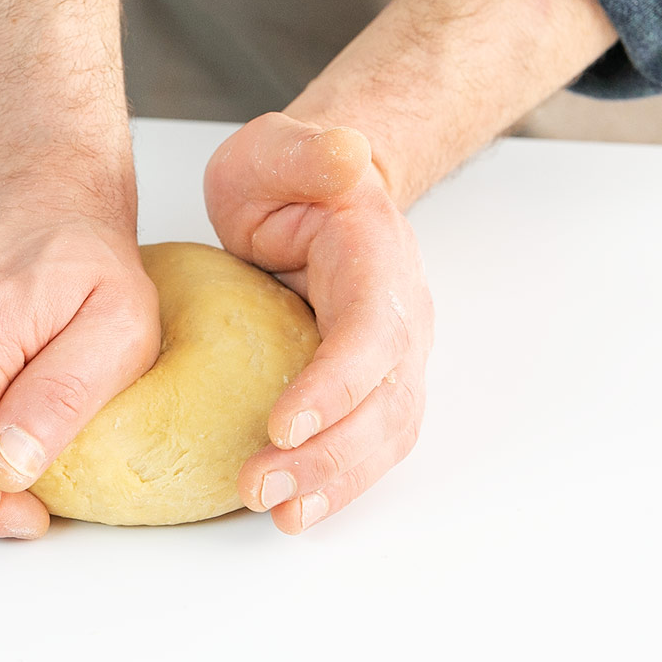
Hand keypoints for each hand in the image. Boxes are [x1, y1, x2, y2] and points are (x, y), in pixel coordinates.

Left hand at [204, 113, 434, 533]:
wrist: (312, 198)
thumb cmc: (287, 179)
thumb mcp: (277, 149)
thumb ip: (306, 152)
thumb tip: (348, 156)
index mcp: (378, 258)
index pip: (372, 330)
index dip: (337, 382)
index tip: (284, 422)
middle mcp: (400, 317)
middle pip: (386, 402)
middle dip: (329, 454)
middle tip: (261, 485)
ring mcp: (393, 360)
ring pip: (384, 437)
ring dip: (334, 482)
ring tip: (278, 512)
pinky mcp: (371, 392)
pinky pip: (367, 448)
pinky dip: (337, 486)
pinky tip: (293, 513)